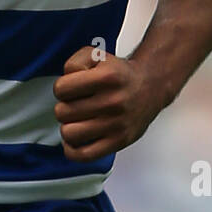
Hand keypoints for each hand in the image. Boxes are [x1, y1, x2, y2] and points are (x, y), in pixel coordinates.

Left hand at [53, 46, 163, 161]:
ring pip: (69, 134)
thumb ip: (73, 62)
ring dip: (68, 126)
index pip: (61, 89)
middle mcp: (113, 101)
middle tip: (77, 104)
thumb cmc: (119, 74)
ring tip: (78, 120)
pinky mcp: (119, 141)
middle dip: (65, 107)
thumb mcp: (96, 55)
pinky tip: (76, 138)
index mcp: (107, 77)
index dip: (62, 88)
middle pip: (63, 112)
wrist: (150, 86)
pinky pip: (84, 155)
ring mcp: (117, 124)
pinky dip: (72, 149)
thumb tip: (64, 86)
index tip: (71, 89)